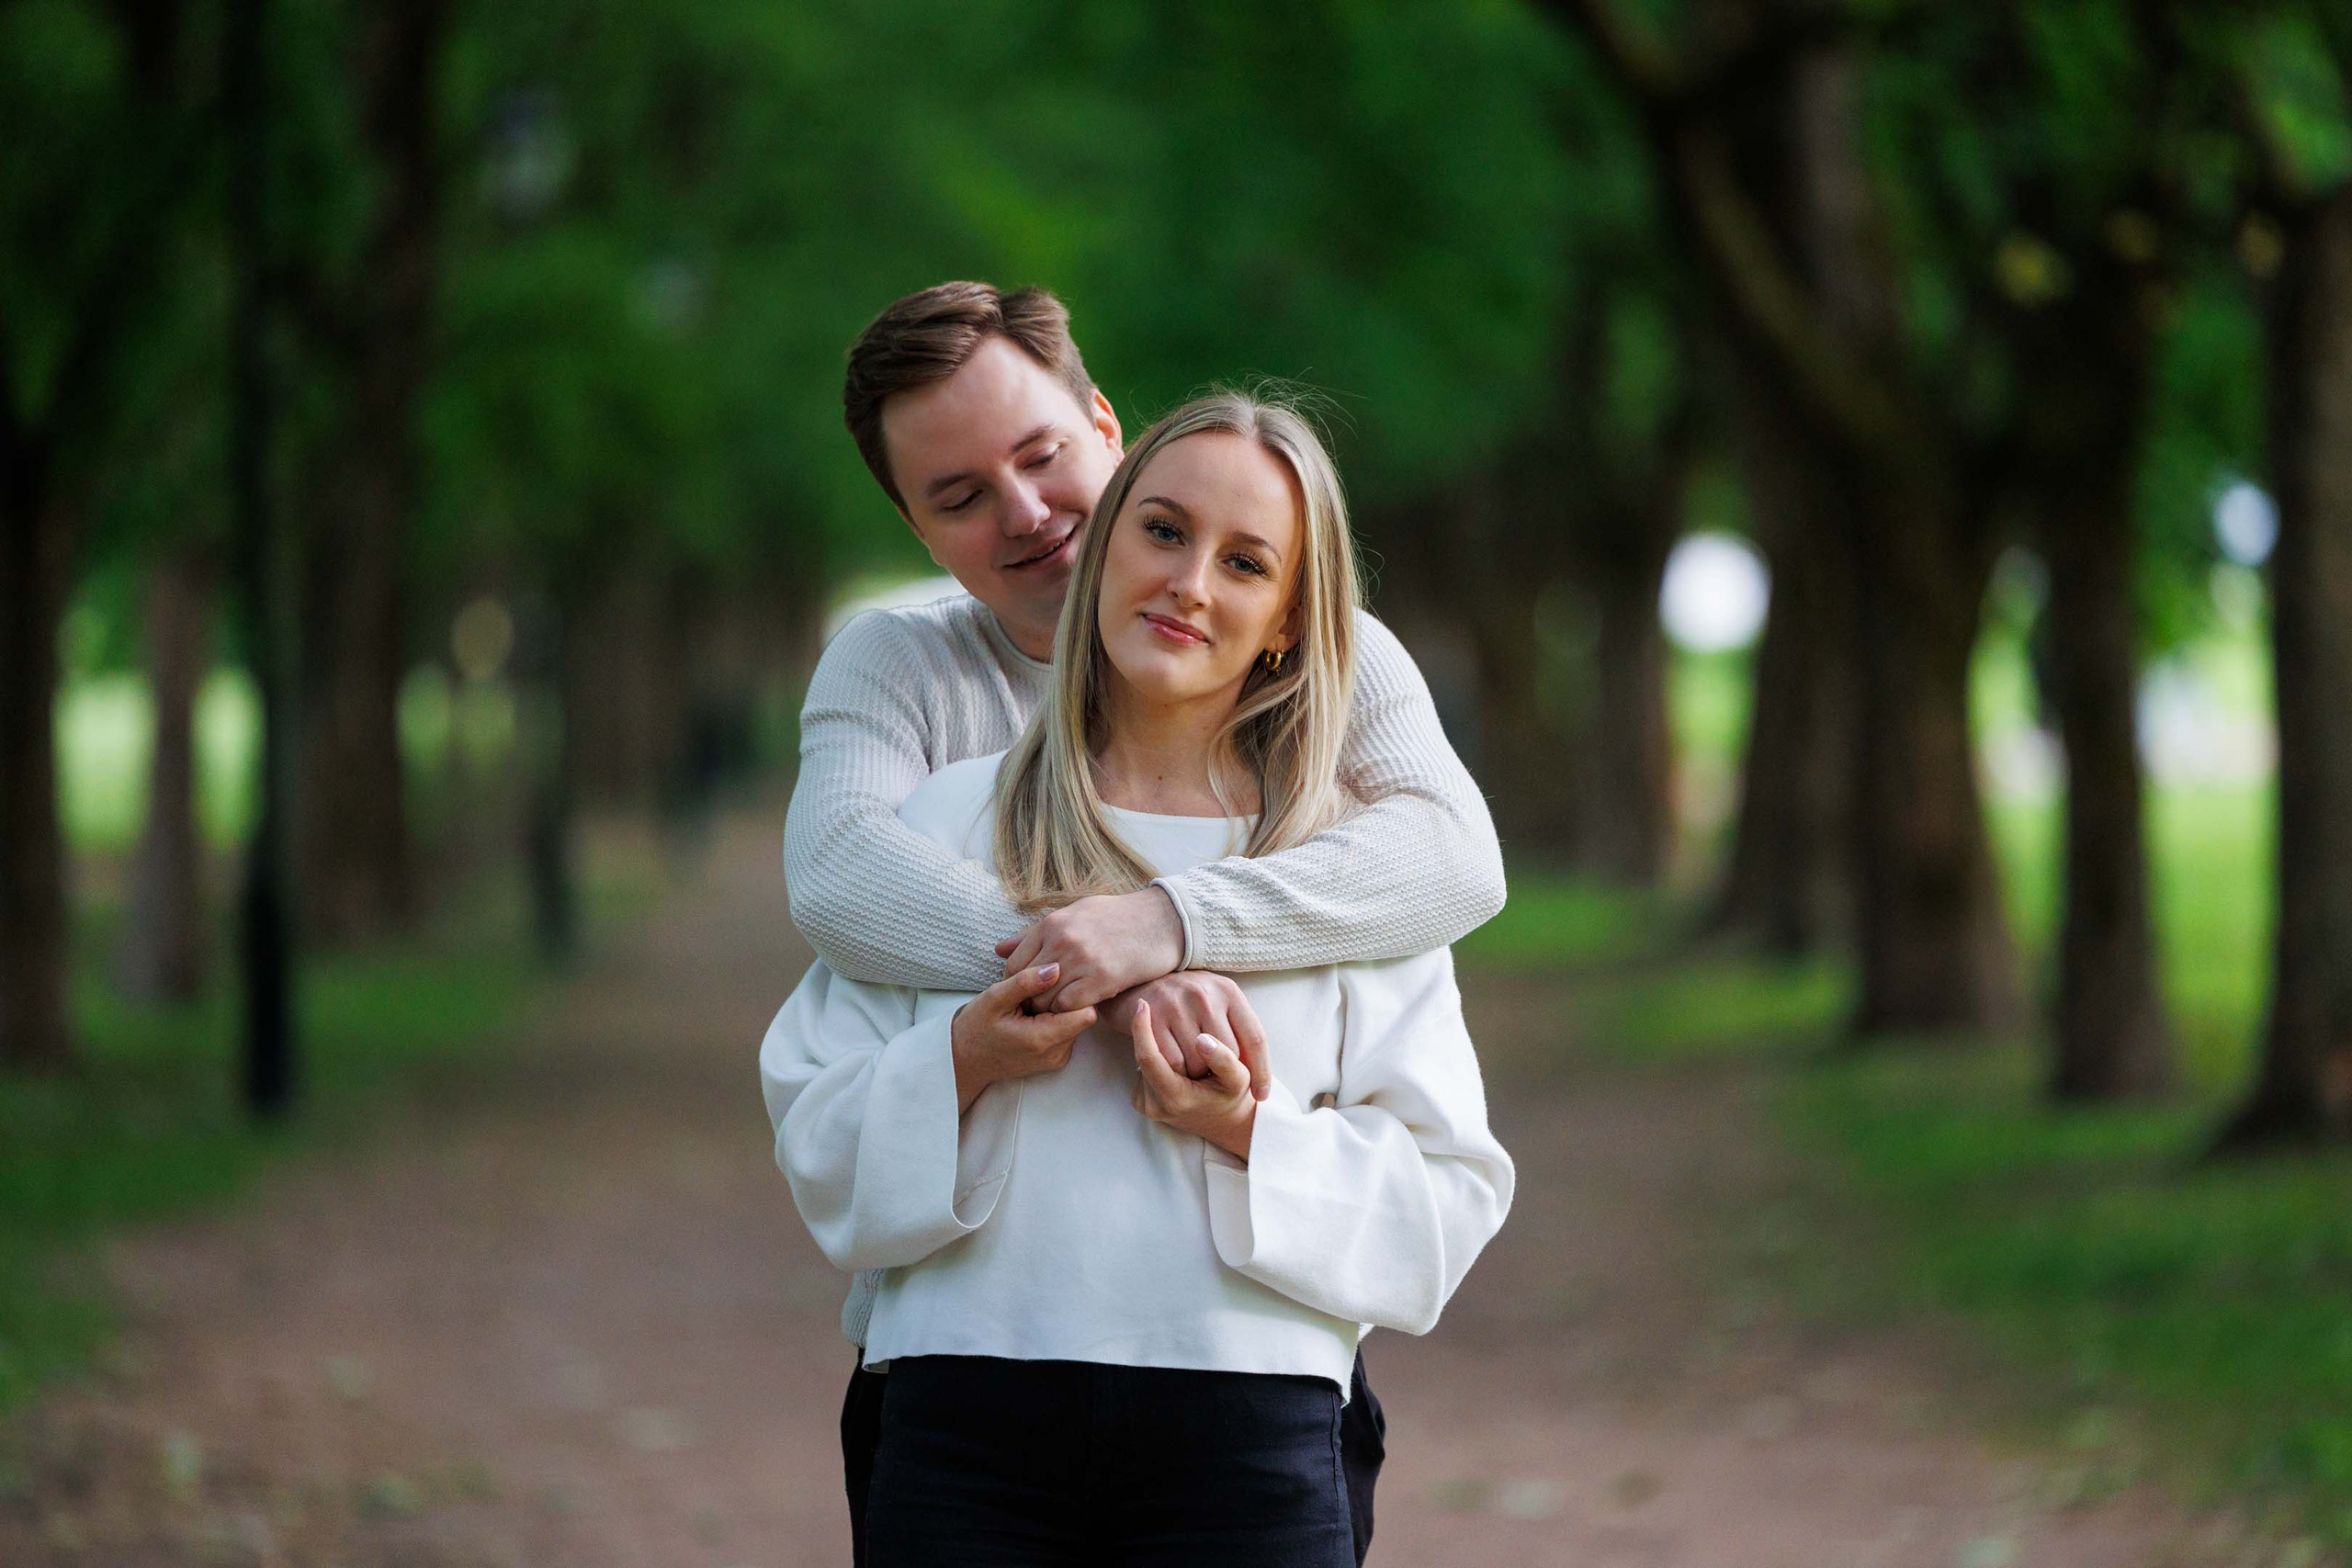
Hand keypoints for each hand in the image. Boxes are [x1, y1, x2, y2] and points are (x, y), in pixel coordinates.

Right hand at [951, 963, 1098, 1113]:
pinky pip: (1067, 1032)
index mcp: (1042, 1039)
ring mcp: (1057, 1059)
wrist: (965, 1062)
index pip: (1086, 1012)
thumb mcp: (994, 998)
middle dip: (1066, 999)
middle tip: (1039, 991)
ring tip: (1033, 1003)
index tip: (1057, 981)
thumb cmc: (975, 1029)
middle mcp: (1055, 1053)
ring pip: (1076, 1023)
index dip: (1075, 991)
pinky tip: (1034, 1014)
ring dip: (1060, 1009)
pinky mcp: (1056, 1059)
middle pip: (1082, 1016)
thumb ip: (1025, 983)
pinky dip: (1055, 1020)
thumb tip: (1055, 967)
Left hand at [996, 888, 1183, 1009]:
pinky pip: (1069, 1007)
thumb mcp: (1073, 913)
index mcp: (1052, 924)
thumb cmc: (1117, 917)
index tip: (1030, 991)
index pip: (1014, 965)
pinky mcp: (1102, 979)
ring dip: (1051, 1009)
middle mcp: (1062, 941)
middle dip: (1031, 999)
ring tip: (1062, 1008)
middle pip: (1027, 985)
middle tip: (1044, 1005)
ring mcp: (1081, 960)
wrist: (1161, 921)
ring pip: (1046, 1000)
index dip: (1018, 983)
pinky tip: (1080, 1007)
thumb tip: (998, 949)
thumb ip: (1033, 933)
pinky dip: (1070, 1012)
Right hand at [1100, 972, 1270, 1101]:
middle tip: (1213, 1077)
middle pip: (1228, 1054)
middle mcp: (1205, 995)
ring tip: (1191, 1068)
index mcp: (1228, 991)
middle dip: (1223, 1072)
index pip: (1255, 1038)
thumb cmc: (1186, 999)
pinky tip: (1174, 1066)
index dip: (1262, 1071)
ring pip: (1200, 1062)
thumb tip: (1258, 1074)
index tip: (1262, 1096)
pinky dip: (1176, 1071)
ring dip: (1197, 1075)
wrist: (1139, 980)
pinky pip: (1173, 1062)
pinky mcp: (1153, 1018)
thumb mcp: (1216, 1002)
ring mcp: (1178, 1005)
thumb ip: (1236, 1029)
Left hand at [1127, 1001, 1255, 1161]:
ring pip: (1145, 1059)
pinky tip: (1176, 1061)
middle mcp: (1156, 1104)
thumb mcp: (1238, 1079)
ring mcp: (1145, 1104)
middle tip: (1185, 1035)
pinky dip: (1158, 1058)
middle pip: (1147, 1055)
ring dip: (1160, 1048)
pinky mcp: (1140, 1100)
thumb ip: (1223, 1059)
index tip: (1141, 1004)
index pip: (1149, 1058)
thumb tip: (1203, 1038)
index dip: (1142, 1029)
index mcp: (1177, 1098)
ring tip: (1184, 1052)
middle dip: (1162, 1039)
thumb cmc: (1232, 1094)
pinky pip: (1144, 1067)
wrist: (1220, 1118)